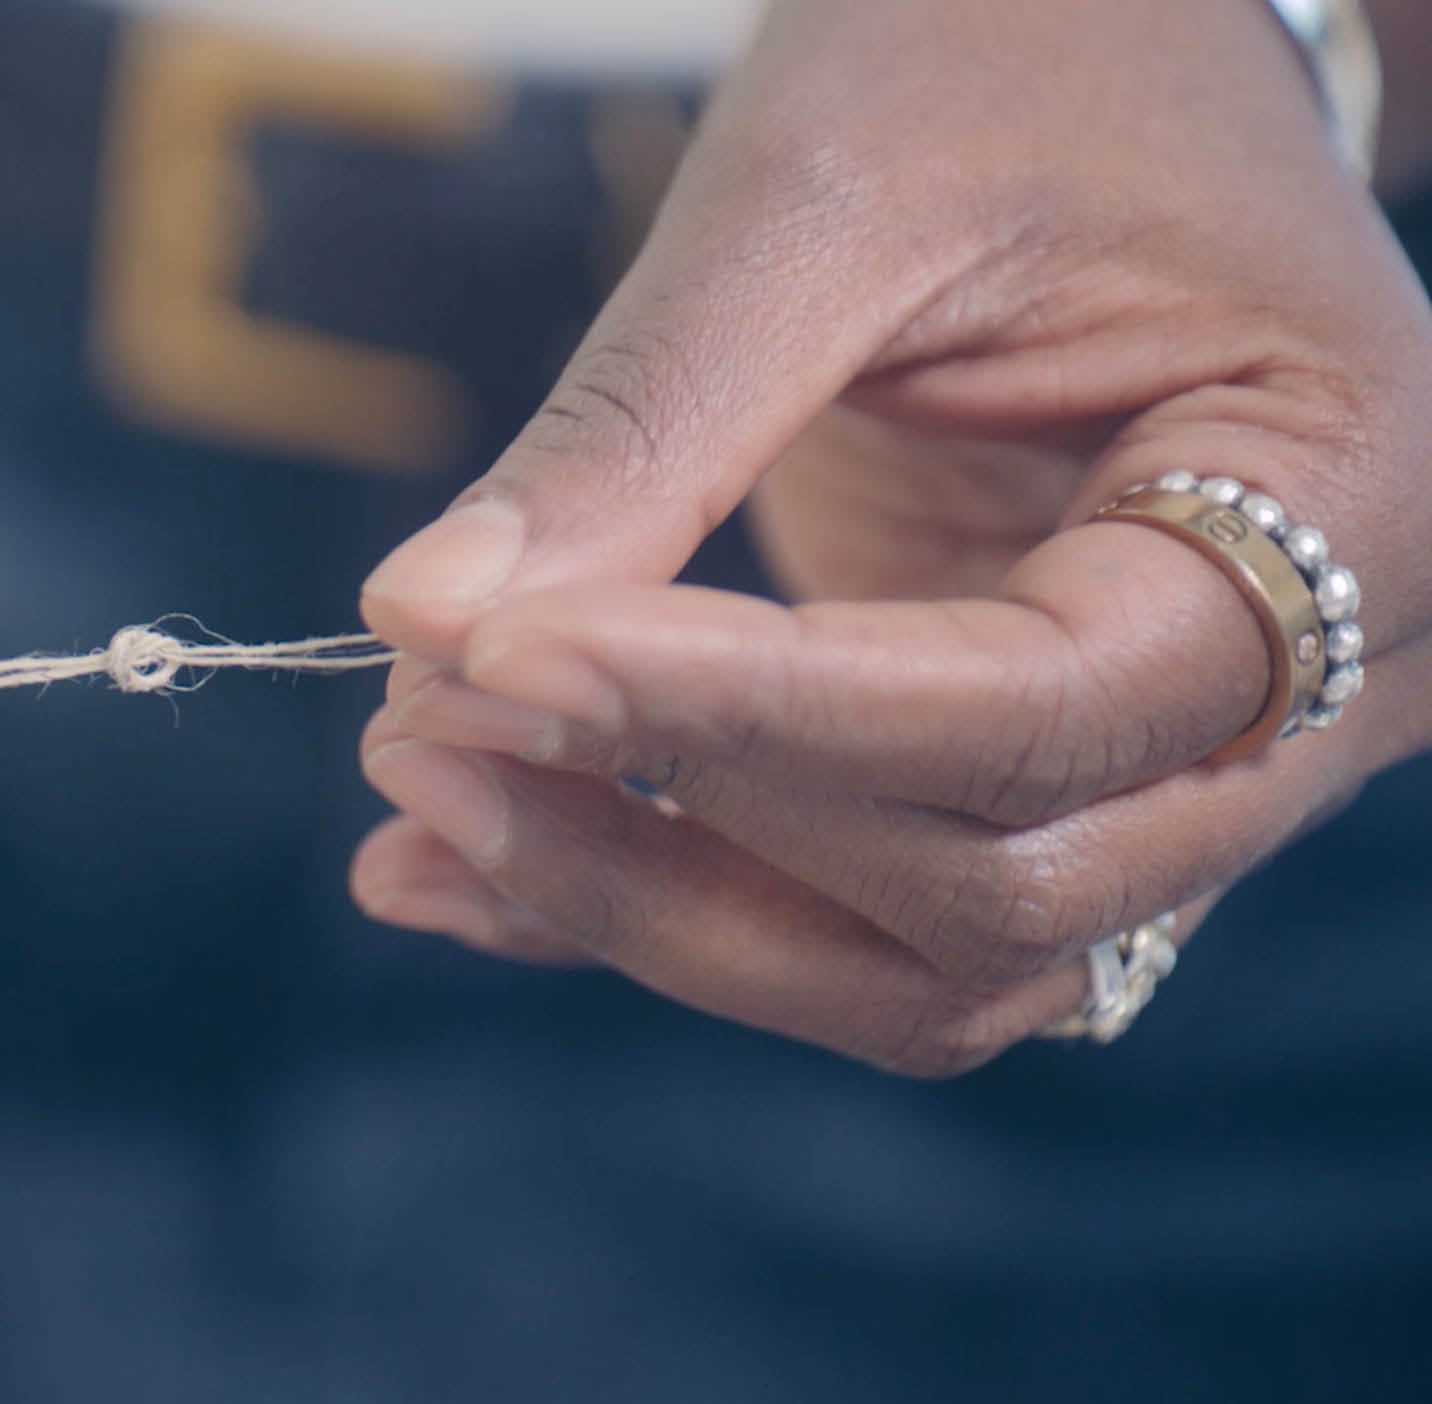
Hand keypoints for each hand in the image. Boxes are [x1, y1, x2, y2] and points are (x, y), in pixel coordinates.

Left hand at [351, 0, 1431, 1073]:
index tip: (489, 658)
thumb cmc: (1006, 54)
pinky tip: (456, 868)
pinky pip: (854, 909)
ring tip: (412, 808)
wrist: (1075, 42)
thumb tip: (422, 619)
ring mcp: (1171, 757)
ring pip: (921, 964)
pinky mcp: (1021, 768)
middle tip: (419, 729)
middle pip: (990, 899)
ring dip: (652, 910)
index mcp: (1352, 502)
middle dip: (680, 842)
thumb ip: (644, 426)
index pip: (1040, 713)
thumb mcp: (826, 199)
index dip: (745, 716)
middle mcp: (1308, 691)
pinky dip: (657, 897)